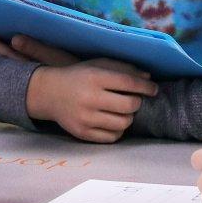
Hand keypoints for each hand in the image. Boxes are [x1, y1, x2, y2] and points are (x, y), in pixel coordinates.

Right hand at [0, 35, 157, 142]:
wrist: (49, 92)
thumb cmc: (79, 76)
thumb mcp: (98, 65)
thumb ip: (124, 69)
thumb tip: (148, 79)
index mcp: (95, 77)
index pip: (129, 84)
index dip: (146, 87)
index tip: (153, 89)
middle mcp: (89, 98)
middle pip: (130, 106)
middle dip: (137, 102)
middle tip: (133, 100)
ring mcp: (85, 118)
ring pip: (124, 123)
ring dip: (128, 117)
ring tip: (122, 110)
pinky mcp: (82, 133)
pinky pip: (112, 137)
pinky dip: (117, 130)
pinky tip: (112, 121)